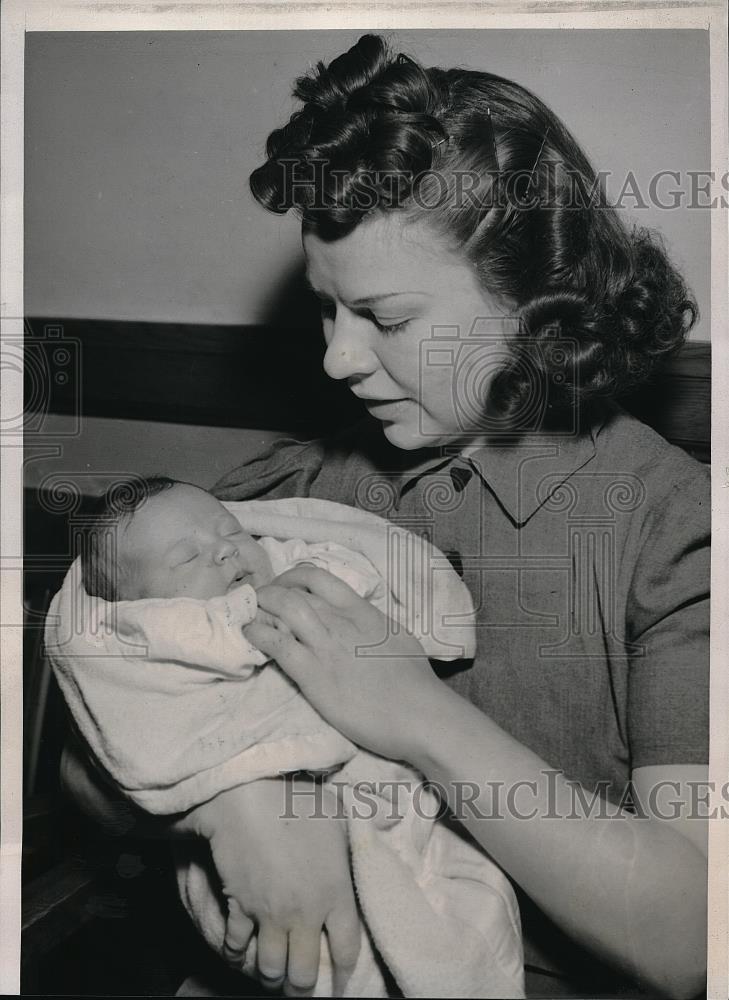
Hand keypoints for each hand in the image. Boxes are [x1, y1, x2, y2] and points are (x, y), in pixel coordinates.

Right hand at [186, 778, 360, 994]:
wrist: (251, 794)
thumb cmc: (299, 799)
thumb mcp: (340, 816)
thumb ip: (357, 835)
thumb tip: (382, 827)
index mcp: (336, 892)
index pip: (346, 950)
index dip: (342, 974)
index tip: (338, 985)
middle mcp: (306, 912)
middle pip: (304, 974)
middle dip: (301, 987)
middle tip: (300, 987)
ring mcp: (271, 914)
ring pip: (270, 968)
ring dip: (270, 974)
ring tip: (272, 973)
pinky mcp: (240, 907)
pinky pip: (237, 946)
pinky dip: (236, 953)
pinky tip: (238, 952)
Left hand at [243, 565, 446, 762]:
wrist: (418, 713)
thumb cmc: (415, 681)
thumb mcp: (395, 636)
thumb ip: (372, 623)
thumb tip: (359, 620)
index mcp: (362, 610)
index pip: (319, 577)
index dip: (293, 577)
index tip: (284, 586)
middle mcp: (341, 621)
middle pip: (294, 592)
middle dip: (271, 593)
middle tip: (261, 604)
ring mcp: (326, 645)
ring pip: (283, 609)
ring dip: (261, 608)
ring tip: (250, 615)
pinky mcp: (313, 674)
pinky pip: (277, 644)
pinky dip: (258, 634)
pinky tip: (249, 635)